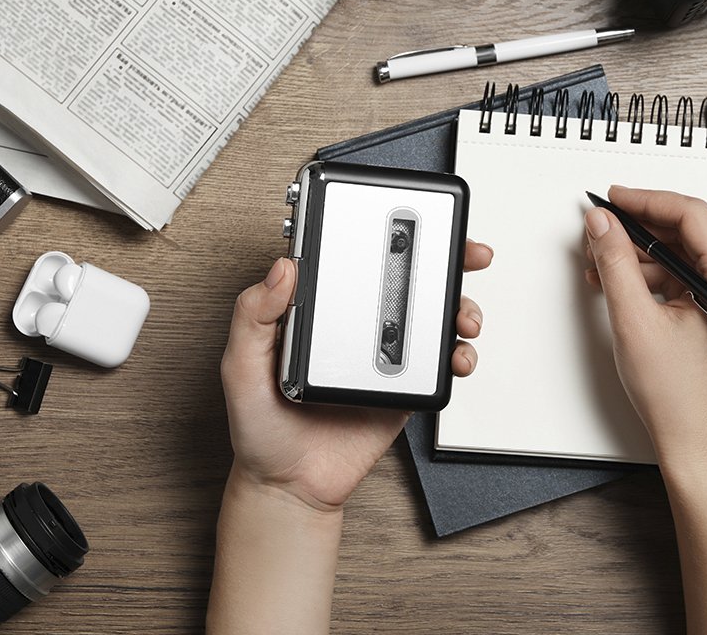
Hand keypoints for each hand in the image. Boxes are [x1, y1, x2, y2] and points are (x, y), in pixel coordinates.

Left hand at [220, 241, 492, 511]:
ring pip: (432, 318)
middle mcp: (354, 327)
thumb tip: (280, 269)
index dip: (382, 233)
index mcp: (317, 311)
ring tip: (464, 317)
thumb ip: (253, 317)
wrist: (290, 487)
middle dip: (446, 259)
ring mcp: (383, 356)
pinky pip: (439, 364)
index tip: (407, 218)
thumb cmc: (260, 429)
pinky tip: (458, 357)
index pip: (352, 259)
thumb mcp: (240, 367)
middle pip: (406, 280)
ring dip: (460, 308)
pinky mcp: (404, 387)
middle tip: (467, 252)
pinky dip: (459, 356)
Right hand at [584, 187, 706, 472]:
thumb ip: (615, 263)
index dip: (646, 201)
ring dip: (641, 253)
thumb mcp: (636, 322)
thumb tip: (603, 224)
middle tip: (602, 226)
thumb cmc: (681, 400)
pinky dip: (652, 274)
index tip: (614, 200)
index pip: (693, 216)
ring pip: (684, 253)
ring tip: (602, 262)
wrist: (696, 445)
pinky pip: (686, 275)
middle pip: (689, 231)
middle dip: (639, 228)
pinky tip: (620, 282)